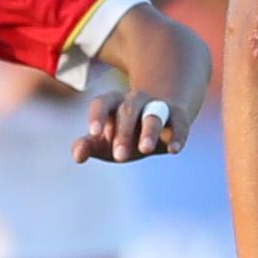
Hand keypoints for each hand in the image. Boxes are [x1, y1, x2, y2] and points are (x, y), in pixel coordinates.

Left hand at [74, 83, 190, 162]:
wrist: (157, 124)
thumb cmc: (122, 134)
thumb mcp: (102, 141)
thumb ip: (87, 146)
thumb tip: (78, 156)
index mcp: (112, 103)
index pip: (101, 103)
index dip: (97, 116)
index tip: (94, 133)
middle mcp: (135, 100)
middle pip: (128, 111)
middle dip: (123, 133)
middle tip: (119, 156)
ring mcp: (158, 106)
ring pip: (154, 115)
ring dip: (149, 132)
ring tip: (145, 150)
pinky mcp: (178, 116)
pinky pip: (179, 124)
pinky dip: (177, 136)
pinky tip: (173, 150)